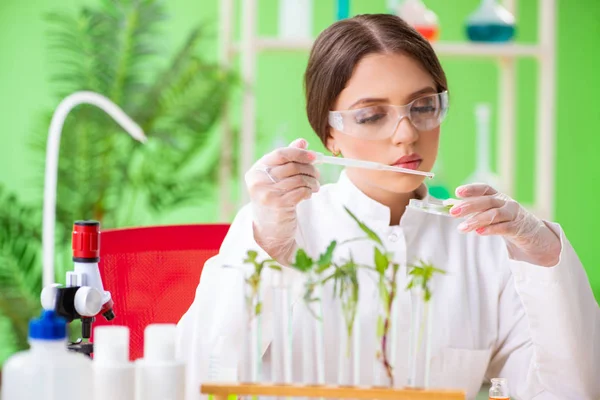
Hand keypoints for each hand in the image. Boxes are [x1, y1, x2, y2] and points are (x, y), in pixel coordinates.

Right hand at [245, 138, 319, 263]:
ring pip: (299, 179)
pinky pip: (301, 191)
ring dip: (312, 182)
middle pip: (292, 166)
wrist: (270, 230)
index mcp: (256, 171)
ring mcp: (267, 193)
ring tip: (315, 186)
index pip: (280, 153)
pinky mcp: (278, 205)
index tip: (314, 156)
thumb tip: (302, 142)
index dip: (299, 153)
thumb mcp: (276, 180)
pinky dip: (309, 191)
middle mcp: (258, 181)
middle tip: (317, 174)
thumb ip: (287, 160)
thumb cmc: (274, 201)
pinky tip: (308, 194)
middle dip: (309, 169)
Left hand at [448, 183, 560, 266]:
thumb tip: (451, 208)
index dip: (471, 189)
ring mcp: (513, 214)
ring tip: (461, 228)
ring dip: (476, 220)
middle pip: (487, 201)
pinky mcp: (518, 228)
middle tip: (453, 212)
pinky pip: (504, 227)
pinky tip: (479, 232)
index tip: (458, 192)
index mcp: (498, 196)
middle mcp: (506, 202)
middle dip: (468, 206)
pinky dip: (490, 229)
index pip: (485, 189)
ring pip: (494, 214)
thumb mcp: (491, 213)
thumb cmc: (506, 222)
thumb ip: (474, 211)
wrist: (533, 235)